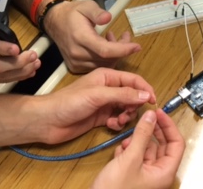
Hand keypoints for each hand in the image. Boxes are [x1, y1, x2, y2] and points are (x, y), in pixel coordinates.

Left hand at [36, 67, 155, 144]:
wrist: (48, 121)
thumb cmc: (69, 102)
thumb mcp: (98, 95)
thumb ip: (122, 94)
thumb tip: (145, 95)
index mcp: (107, 76)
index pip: (133, 80)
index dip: (145, 90)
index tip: (153, 102)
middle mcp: (107, 88)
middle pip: (131, 95)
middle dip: (135, 105)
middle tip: (130, 114)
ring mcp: (104, 103)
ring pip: (126, 108)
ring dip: (127, 115)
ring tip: (119, 121)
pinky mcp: (100, 117)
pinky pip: (117, 119)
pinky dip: (118, 123)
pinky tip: (112, 126)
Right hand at [44, 0, 140, 72]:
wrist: (55, 22)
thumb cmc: (72, 13)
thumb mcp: (86, 6)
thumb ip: (97, 12)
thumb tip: (108, 17)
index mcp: (80, 37)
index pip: (105, 50)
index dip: (122, 50)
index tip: (136, 46)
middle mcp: (77, 53)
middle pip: (106, 59)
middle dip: (121, 50)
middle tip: (127, 38)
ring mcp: (75, 62)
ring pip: (103, 65)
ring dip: (115, 55)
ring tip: (116, 39)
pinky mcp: (75, 67)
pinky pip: (96, 67)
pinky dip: (105, 59)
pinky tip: (107, 46)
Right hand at [91, 109, 184, 188]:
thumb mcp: (130, 158)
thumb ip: (142, 135)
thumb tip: (151, 116)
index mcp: (165, 172)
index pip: (176, 144)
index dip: (169, 126)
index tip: (159, 113)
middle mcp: (158, 174)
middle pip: (162, 145)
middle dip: (151, 132)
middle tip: (145, 118)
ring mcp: (146, 175)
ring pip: (146, 149)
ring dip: (136, 142)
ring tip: (126, 142)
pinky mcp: (134, 174)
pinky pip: (136, 156)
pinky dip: (128, 150)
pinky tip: (119, 152)